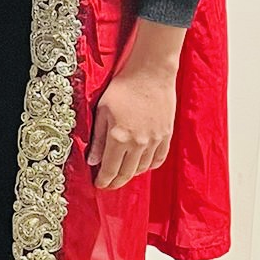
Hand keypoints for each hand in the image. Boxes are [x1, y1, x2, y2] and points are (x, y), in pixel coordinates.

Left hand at [88, 20, 181, 189]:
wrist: (151, 73)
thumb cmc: (122, 88)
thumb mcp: (102, 111)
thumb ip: (98, 139)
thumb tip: (93, 161)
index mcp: (119, 137)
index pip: (110, 169)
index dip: (104, 180)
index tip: (99, 185)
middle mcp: (138, 144)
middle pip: (126, 173)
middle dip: (116, 182)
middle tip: (108, 184)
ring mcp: (154, 141)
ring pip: (142, 168)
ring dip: (131, 174)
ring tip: (122, 173)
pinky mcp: (166, 136)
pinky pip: (158, 159)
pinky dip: (148, 166)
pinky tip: (141, 165)